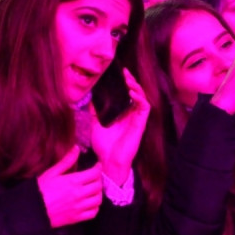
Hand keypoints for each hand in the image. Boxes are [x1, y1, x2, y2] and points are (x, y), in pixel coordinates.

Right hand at [37, 146, 102, 227]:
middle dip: (98, 179)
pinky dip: (95, 208)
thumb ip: (66, 161)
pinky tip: (90, 203)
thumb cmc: (39, 191)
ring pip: (98, 199)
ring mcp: (78, 207)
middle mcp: (78, 194)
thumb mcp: (51, 173)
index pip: (94, 173)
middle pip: (98, 185)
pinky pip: (93, 213)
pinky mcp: (76, 218)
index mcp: (73, 181)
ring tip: (93, 190)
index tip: (97, 165)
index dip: (98, 168)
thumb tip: (76, 149)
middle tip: (94, 177)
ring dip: (98, 193)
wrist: (30, 211)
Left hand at [90, 68, 151, 185]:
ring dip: (137, 88)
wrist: (108, 161)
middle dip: (132, 82)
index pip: (128, 95)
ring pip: (142, 98)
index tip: (120, 74)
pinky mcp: (140, 124)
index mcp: (123, 114)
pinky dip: (140, 99)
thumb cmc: (104, 147)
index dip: (127, 84)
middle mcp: (132, 115)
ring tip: (129, 81)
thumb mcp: (95, 126)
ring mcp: (137, 119)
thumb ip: (94, 113)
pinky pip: (145, 108)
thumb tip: (89, 100)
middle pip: (137, 94)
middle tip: (125, 73)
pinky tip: (132, 93)